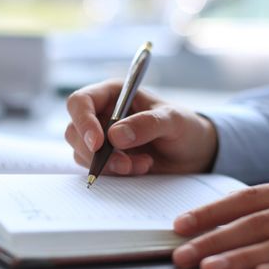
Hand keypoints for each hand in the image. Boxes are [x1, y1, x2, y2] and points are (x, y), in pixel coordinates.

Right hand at [65, 80, 217, 174]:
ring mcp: (102, 139)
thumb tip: (114, 136)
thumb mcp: (174, 121)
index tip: (97, 144)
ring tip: (142, 165)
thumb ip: (148, 124)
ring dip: (109, 165)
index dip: (83, 121)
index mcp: (113, 94)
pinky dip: (115, 174)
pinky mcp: (106, 159)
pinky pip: (96, 169)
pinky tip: (141, 168)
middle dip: (96, 152)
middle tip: (125, 164)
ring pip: (82, 153)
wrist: (194, 154)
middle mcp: (102, 115)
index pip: (80, 102)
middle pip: (74, 130)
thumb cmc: (185, 128)